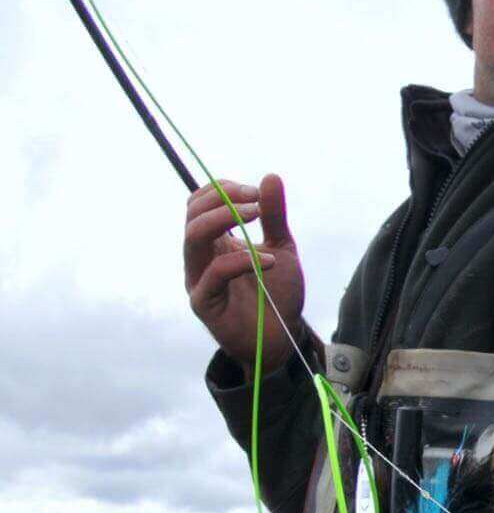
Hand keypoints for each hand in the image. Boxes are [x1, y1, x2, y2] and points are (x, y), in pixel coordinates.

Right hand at [184, 173, 305, 371]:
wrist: (282, 336)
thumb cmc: (276, 293)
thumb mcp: (281, 247)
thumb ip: (274, 215)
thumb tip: (270, 176)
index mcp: (214, 241)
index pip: (199, 203)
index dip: (222, 189)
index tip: (256, 192)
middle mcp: (200, 257)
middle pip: (191, 214)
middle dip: (222, 199)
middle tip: (256, 203)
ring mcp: (198, 278)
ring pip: (192, 238)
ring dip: (224, 219)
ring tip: (256, 216)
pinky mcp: (203, 302)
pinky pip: (212, 273)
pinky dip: (242, 260)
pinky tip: (269, 261)